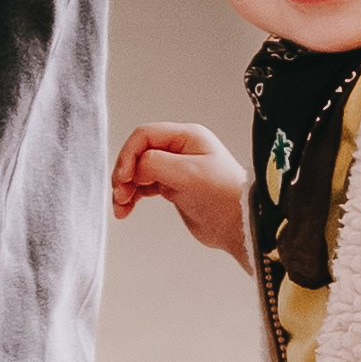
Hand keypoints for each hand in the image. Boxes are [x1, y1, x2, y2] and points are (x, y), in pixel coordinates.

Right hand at [111, 121, 250, 267]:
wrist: (240, 225)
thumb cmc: (225, 195)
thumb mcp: (189, 173)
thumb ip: (156, 164)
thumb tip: (135, 168)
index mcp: (186, 137)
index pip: (144, 136)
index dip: (129, 155)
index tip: (125, 178)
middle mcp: (180, 150)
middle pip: (138, 153)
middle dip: (125, 173)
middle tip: (121, 193)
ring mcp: (175, 169)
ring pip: (138, 172)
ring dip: (126, 188)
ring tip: (121, 206)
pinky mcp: (173, 188)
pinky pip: (144, 187)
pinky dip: (132, 197)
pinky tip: (126, 210)